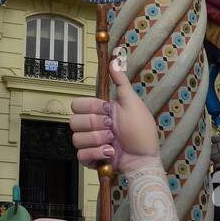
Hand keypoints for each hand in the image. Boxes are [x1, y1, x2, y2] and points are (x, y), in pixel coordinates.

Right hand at [70, 59, 160, 173]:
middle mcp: (91, 126)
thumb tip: (114, 61)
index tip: (107, 111)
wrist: (145, 157)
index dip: (91, 108)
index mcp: (98, 111)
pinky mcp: (89, 159)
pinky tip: (110, 153)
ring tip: (112, 142)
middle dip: (95, 126)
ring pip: (76, 138)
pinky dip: (97, 154)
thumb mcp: (132, 103)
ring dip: (98, 140)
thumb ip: (121, 83)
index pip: (77, 104)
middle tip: (111, 128)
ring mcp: (89, 143)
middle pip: (74, 121)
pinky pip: (80, 155)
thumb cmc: (141, 131)